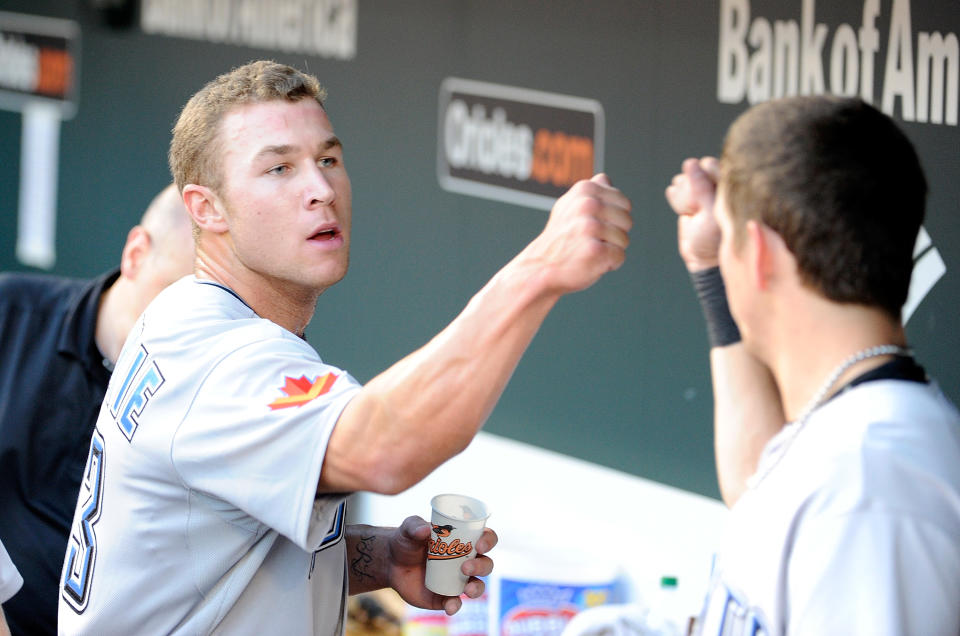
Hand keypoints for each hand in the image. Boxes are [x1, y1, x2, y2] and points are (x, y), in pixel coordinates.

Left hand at [385, 516, 497, 615]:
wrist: (391, 563)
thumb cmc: (406, 540)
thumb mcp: (408, 528)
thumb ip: (415, 526)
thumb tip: (425, 530)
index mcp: (464, 540)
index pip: (486, 538)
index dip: (488, 541)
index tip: (479, 544)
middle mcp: (465, 560)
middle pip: (486, 564)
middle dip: (481, 566)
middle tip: (465, 567)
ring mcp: (457, 580)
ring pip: (477, 586)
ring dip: (477, 588)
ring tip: (467, 589)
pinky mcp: (445, 597)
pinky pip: (456, 603)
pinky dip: (455, 606)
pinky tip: (450, 606)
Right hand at [524, 173, 632, 293]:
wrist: (541, 267)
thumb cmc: (561, 239)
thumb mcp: (569, 207)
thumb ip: (590, 192)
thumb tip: (605, 178)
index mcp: (585, 189)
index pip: (625, 204)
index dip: (613, 219)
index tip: (592, 226)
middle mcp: (587, 204)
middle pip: (627, 221)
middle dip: (614, 235)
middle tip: (589, 241)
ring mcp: (590, 227)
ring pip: (624, 240)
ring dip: (610, 251)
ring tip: (587, 251)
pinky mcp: (594, 250)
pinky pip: (619, 257)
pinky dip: (609, 265)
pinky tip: (590, 262)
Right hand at [665, 157, 721, 271]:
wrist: (702, 257)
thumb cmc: (714, 238)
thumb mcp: (710, 214)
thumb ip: (701, 187)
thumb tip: (689, 162)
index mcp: (734, 185)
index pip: (712, 166)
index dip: (703, 181)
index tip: (705, 201)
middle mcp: (719, 182)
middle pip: (695, 170)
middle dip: (692, 189)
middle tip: (699, 209)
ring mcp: (704, 187)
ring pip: (684, 179)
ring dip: (684, 197)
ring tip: (694, 213)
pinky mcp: (690, 194)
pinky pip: (676, 188)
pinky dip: (678, 200)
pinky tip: (687, 212)